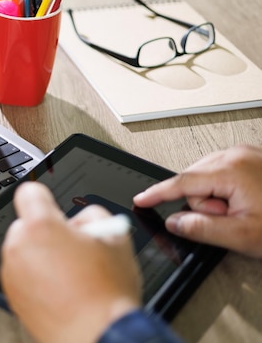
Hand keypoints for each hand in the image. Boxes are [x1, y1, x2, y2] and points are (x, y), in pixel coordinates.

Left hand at [0, 182, 140, 342]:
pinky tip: (60, 289)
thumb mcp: (116, 237)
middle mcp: (19, 246)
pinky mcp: (11, 294)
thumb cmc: (106, 293)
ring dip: (40, 255)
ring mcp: (12, 272)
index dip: (44, 198)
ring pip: (23, 250)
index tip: (53, 209)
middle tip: (72, 248)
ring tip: (70, 274)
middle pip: (26, 224)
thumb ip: (94, 216)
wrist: (97, 336)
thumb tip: (82, 220)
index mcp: (41, 226)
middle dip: (46, 232)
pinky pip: (21, 274)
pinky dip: (35, 277)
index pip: (29, 192)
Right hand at [134, 145, 261, 257]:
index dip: (157, 194)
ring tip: (240, 211)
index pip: (181, 183)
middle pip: (194, 182)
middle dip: (204, 205)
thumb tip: (174, 223)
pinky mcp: (251, 159)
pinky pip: (221, 173)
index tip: (141, 200)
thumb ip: (202, 229)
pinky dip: (224, 190)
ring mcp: (245, 155)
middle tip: (228, 218)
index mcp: (232, 170)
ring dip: (215, 199)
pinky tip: (242, 202)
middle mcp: (236, 155)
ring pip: (206, 178)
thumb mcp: (243, 236)